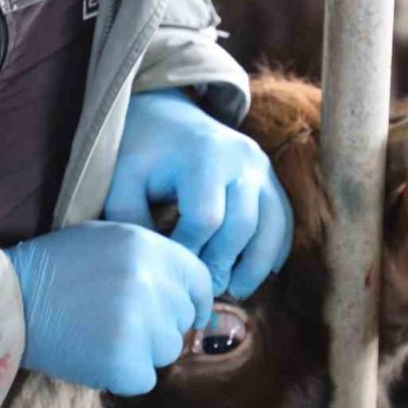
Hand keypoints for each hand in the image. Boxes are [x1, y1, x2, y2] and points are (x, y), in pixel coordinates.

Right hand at [5, 221, 212, 394]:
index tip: (183, 312)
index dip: (193, 300)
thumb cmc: (55, 268)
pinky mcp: (124, 362)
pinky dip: (123, 374)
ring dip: (141, 350)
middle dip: (159, 324)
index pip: (199, 281)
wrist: (9, 301)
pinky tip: (94, 354)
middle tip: (118, 320)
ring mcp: (139, 325)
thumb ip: (151, 257)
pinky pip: (144, 378)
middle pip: (183, 319)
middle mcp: (151, 283)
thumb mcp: (106, 238)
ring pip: (167, 350)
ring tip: (101, 334)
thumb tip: (192, 291)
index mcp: (148, 248)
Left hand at [105, 89, 292, 298]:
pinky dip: (275, 249)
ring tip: (236, 291)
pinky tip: (261, 274)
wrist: (168, 116)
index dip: (189, 250)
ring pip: (272, 226)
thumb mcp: (123, 180)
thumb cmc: (141, 152)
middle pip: (242, 226)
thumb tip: (156, 263)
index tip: (172, 267)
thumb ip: (131, 219)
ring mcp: (261, 167)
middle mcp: (242, 159)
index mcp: (204, 156)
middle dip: (223, 263)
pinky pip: (283, 219)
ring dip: (257, 264)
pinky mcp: (270, 177)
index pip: (205, 218)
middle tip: (206, 289)